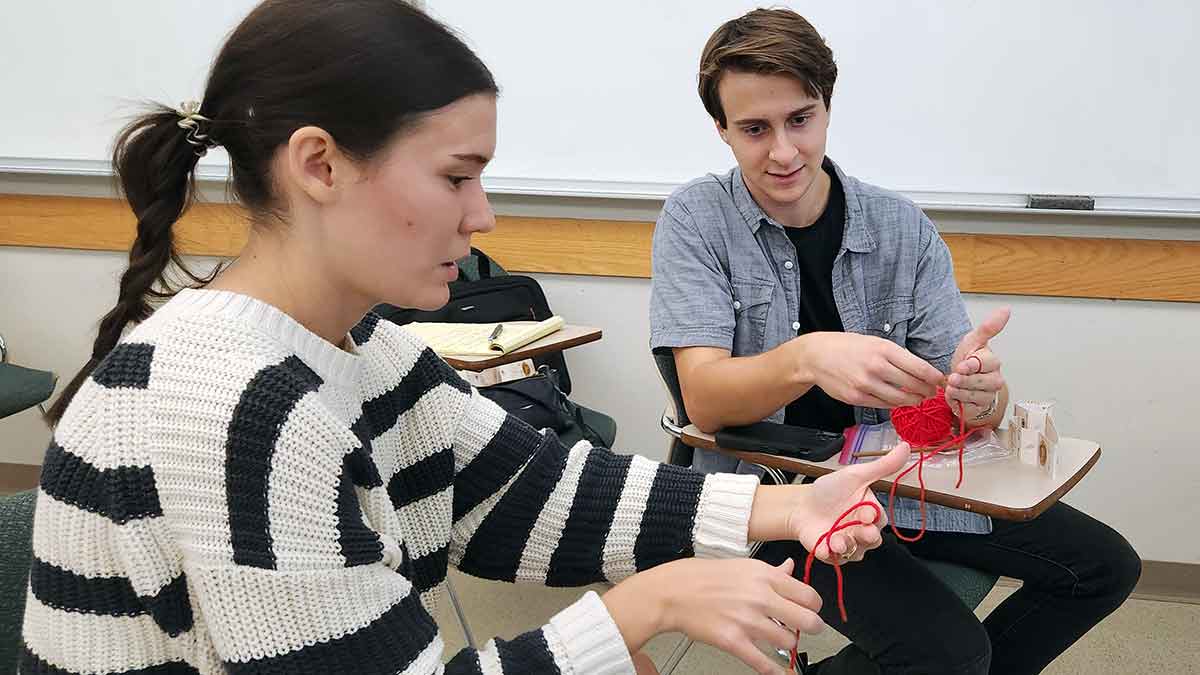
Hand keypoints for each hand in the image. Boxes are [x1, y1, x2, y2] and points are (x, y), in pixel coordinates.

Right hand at [604, 557, 823, 674]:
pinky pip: (765, 663)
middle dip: (812, 628)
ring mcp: (748, 621)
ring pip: (789, 641)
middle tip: (807, 629)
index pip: (809, 595)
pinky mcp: (734, 641)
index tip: (810, 610)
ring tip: (779, 639)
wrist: (673, 592)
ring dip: (788, 644)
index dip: (814, 606)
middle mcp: (761, 597)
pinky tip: (782, 673)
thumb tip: (791, 568)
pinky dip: (777, 672)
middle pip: (808, 620)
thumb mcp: (743, 565)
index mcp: (765, 576)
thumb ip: (771, 571)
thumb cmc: (703, 577)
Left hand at [782, 442, 909, 561]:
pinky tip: (824, 547)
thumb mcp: (855, 475)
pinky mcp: (830, 553)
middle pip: (872, 540)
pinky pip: (834, 559)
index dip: (874, 519)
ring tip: (836, 540)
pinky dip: (829, 554)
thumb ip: (882, 466)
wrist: (802, 504)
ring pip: (855, 552)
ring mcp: (847, 544)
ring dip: (847, 547)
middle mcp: (861, 531)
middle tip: (861, 532)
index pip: (880, 520)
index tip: (865, 514)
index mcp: (869, 513)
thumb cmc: (830, 490)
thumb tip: (906, 447)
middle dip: (867, 537)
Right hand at [797, 332, 942, 408]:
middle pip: (913, 385)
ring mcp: (866, 384)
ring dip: (914, 400)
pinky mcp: (857, 398)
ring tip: (918, 398)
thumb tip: (921, 371)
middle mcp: (876, 367)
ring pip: (901, 399)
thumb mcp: (875, 342)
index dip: (934, 377)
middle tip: (932, 391)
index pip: (919, 368)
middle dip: (927, 390)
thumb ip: (896, 356)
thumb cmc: (847, 346)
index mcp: (884, 349)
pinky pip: (884, 405)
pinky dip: (896, 404)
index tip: (941, 380)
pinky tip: (899, 400)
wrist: (816, 356)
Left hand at [945, 308, 1009, 422]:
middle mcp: (995, 379)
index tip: (962, 365)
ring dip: (958, 390)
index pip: (985, 363)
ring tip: (952, 385)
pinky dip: (957, 401)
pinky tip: (955, 395)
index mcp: (993, 362)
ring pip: (974, 395)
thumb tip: (1006, 310)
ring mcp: (989, 395)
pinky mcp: (981, 408)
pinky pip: (969, 407)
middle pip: (980, 381)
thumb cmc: (966, 360)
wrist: (957, 380)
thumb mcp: (972, 341)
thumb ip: (988, 328)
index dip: (971, 365)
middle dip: (963, 379)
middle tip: (953, 377)